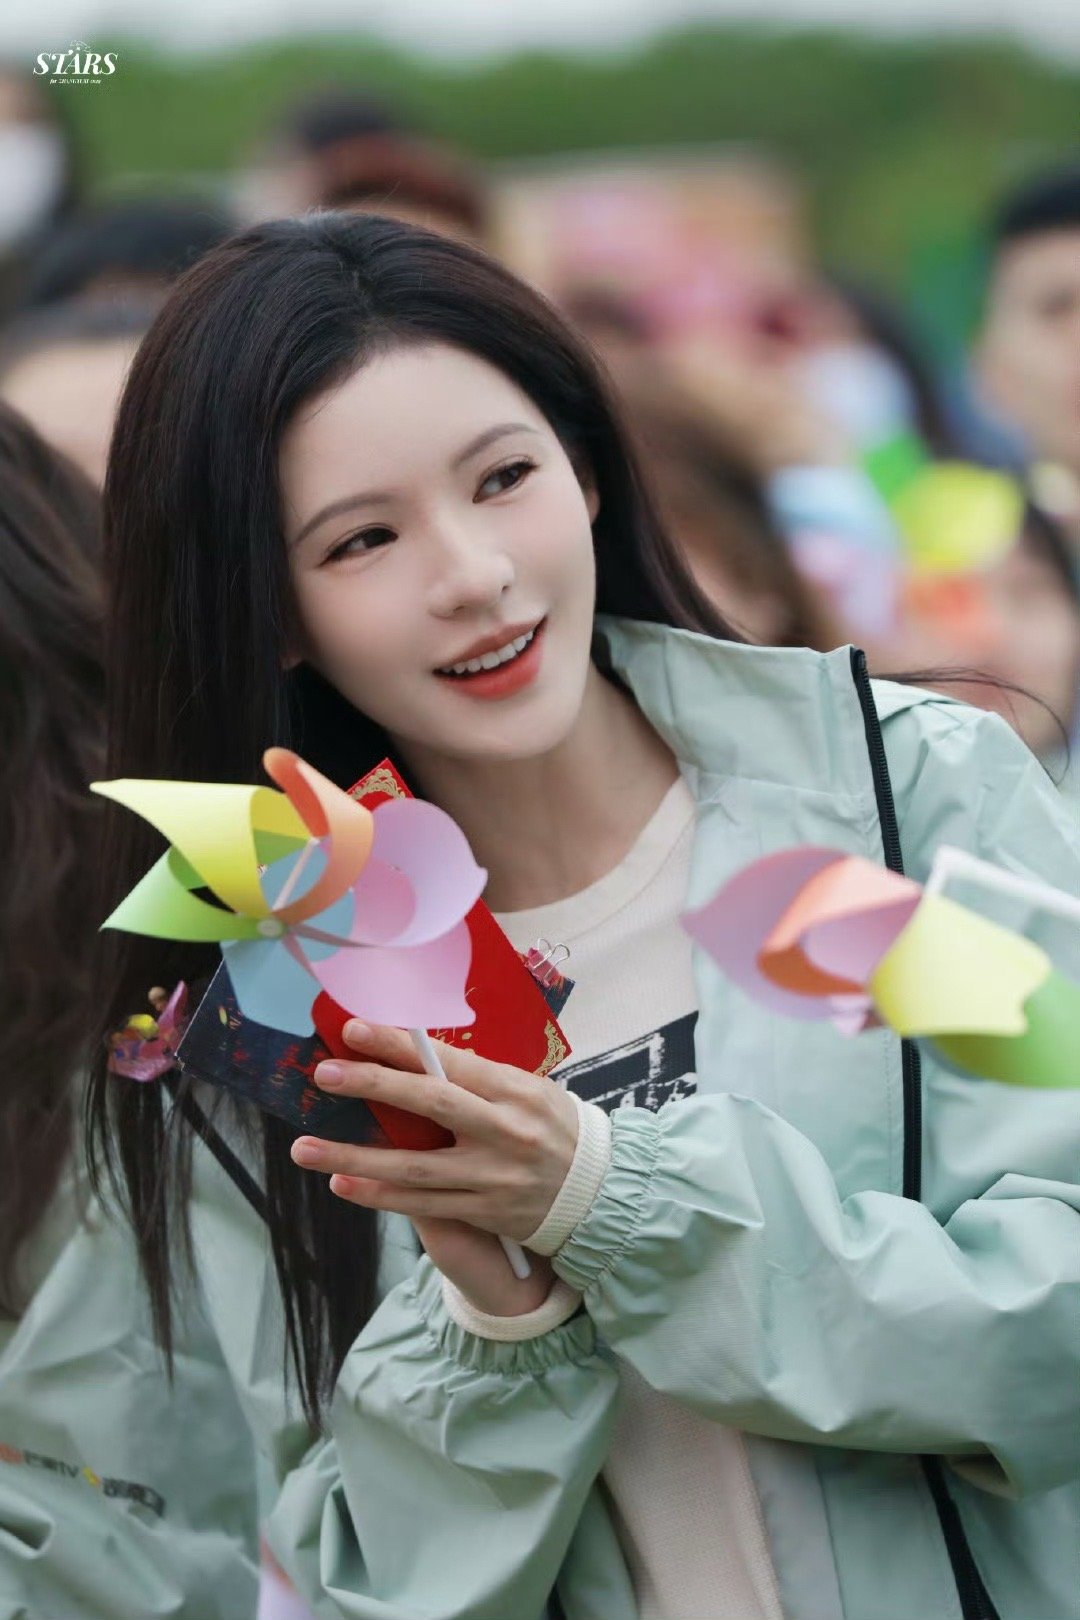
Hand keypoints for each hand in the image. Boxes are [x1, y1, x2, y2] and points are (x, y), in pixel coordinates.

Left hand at [289, 1022, 577, 1313]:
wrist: (599, 1191)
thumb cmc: (556, 1128)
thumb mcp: (528, 1091)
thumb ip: (477, 1078)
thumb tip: (418, 1056)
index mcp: (513, 1091)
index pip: (448, 1062)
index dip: (398, 1045)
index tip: (354, 1031)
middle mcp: (502, 1131)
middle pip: (429, 1104)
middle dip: (373, 1085)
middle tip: (324, 1074)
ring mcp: (491, 1176)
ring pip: (413, 1168)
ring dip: (354, 1158)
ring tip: (305, 1149)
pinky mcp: (483, 1211)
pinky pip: (421, 1205)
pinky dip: (379, 1196)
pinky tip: (343, 1186)